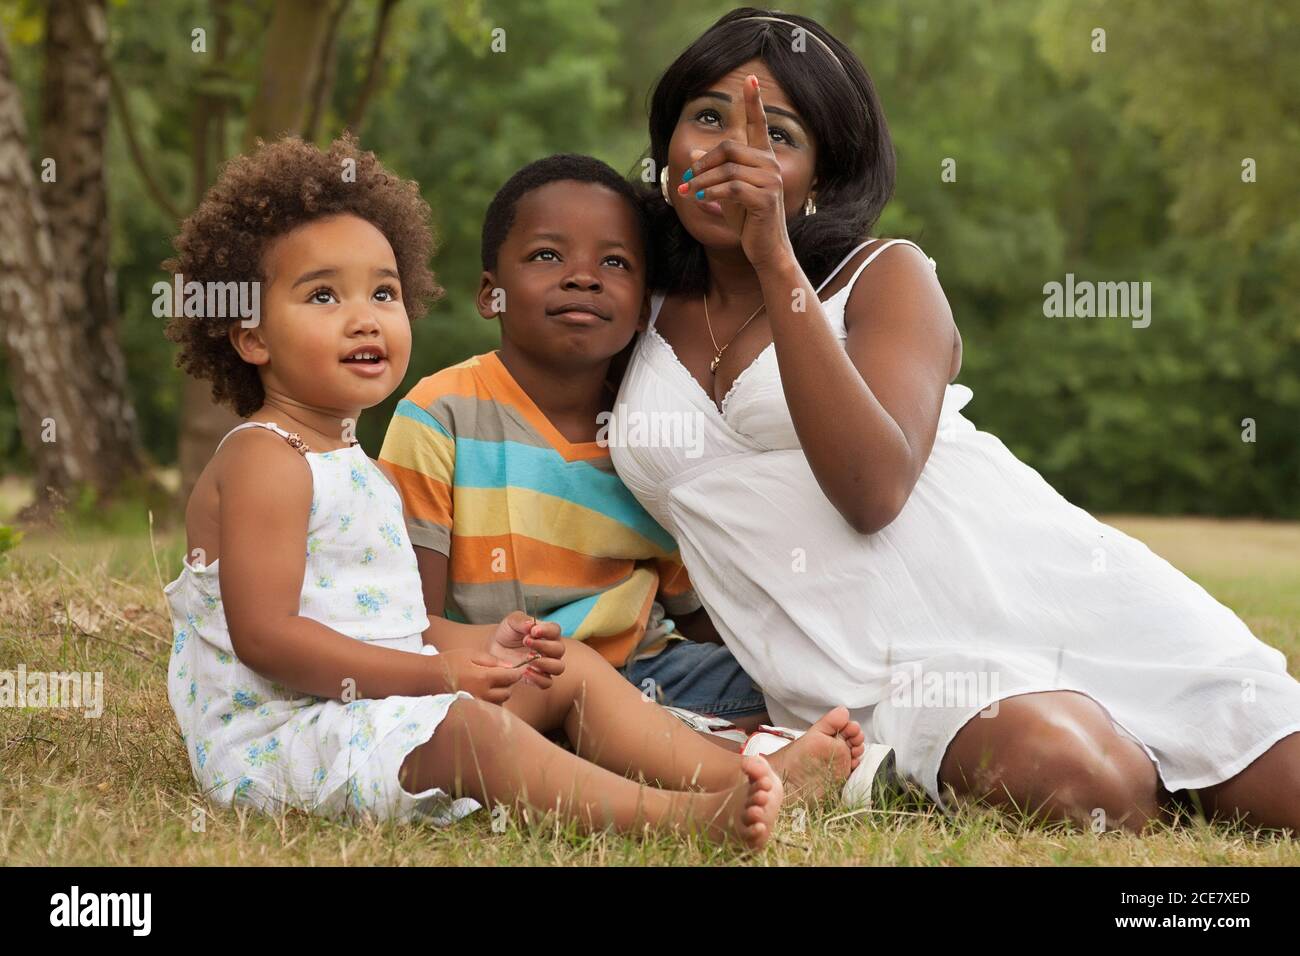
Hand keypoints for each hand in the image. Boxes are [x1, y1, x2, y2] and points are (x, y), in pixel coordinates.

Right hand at [431, 647, 524, 703]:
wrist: (428, 677)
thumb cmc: (449, 662)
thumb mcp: (471, 654)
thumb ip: (492, 660)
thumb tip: (510, 665)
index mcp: (483, 677)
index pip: (511, 677)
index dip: (519, 672)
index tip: (521, 668)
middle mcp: (482, 694)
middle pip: (508, 692)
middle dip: (509, 683)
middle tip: (504, 673)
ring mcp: (477, 704)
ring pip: (500, 702)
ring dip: (502, 693)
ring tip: (493, 682)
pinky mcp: (471, 709)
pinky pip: (490, 708)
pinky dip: (493, 701)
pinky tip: (486, 692)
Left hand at [486, 611, 565, 688]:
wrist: (494, 650)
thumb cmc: (507, 633)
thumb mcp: (511, 622)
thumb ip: (521, 620)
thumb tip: (531, 625)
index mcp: (547, 633)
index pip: (556, 630)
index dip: (547, 631)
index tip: (533, 631)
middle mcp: (551, 649)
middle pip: (559, 649)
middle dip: (544, 646)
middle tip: (526, 642)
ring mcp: (547, 665)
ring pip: (558, 667)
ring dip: (545, 663)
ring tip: (528, 659)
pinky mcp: (539, 678)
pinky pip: (547, 682)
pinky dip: (538, 678)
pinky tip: (525, 672)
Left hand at [680, 73, 795, 270]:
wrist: (766, 249)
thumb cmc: (748, 221)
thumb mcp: (727, 192)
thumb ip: (714, 172)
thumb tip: (693, 155)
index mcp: (763, 160)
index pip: (759, 125)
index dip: (754, 102)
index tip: (751, 78)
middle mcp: (770, 165)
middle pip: (729, 148)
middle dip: (703, 164)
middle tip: (686, 181)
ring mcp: (770, 181)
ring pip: (727, 169)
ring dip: (702, 182)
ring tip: (687, 194)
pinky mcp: (765, 198)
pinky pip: (732, 187)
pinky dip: (713, 192)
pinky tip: (702, 199)